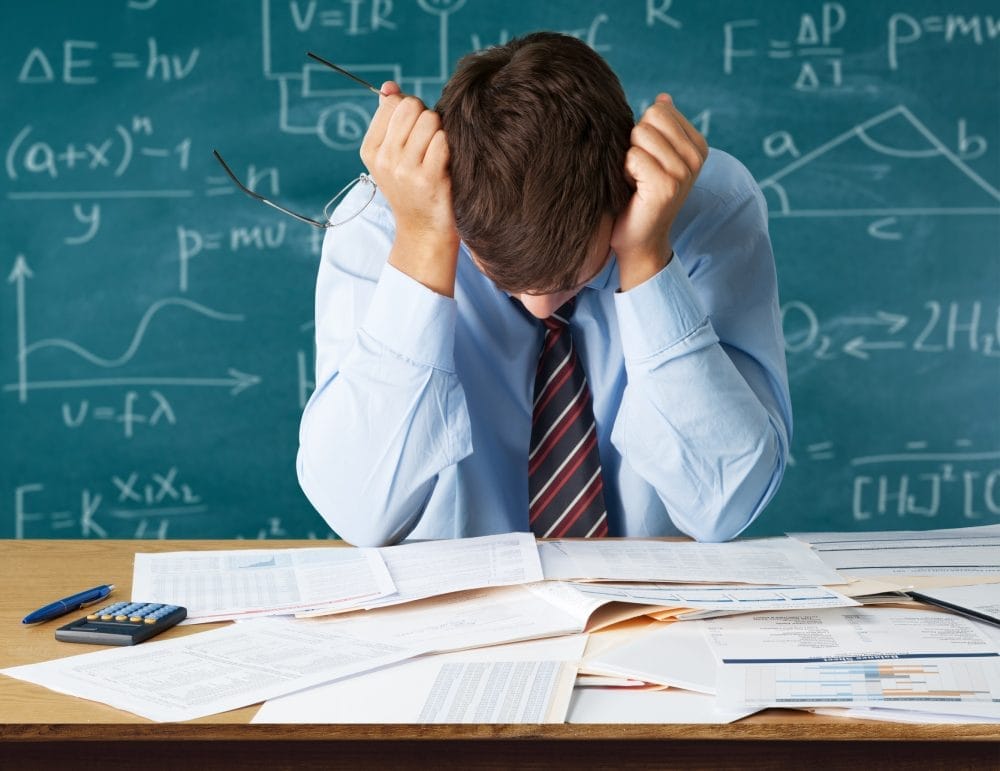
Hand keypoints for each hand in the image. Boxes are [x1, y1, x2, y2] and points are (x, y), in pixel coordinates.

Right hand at [360, 81, 458, 296]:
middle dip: (426, 116)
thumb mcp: (391, 157)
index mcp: (371, 150)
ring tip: (439, 154)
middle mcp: (384, 159)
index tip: (414, 132)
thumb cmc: (412, 188)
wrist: (423, 232)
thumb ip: (389, 119)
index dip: (410, 110)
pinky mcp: (428, 179)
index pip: (392, 102)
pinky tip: (447, 164)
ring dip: (441, 132)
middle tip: (430, 140)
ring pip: (430, 120)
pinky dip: (450, 148)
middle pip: (412, 107)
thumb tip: (388, 86)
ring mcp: (405, 170)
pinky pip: (443, 140)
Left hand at [610, 94, 708, 290]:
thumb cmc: (641, 196)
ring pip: (640, 135)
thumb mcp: (655, 157)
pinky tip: (634, 192)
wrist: (639, 240)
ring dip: (628, 159)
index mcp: (697, 146)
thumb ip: (661, 128)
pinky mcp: (666, 186)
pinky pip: (633, 157)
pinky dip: (625, 173)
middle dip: (635, 142)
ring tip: (637, 182)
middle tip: (640, 172)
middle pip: (651, 117)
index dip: (643, 133)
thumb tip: (664, 98)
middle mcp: (696, 158)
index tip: (648, 162)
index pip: (660, 109)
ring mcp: (684, 172)